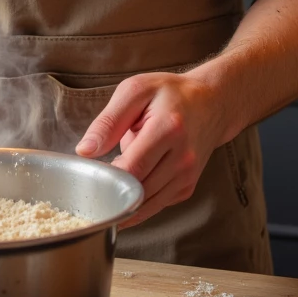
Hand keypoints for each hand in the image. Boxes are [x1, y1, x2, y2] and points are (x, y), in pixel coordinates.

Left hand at [75, 70, 230, 226]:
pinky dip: (138, 200)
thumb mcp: (135, 91)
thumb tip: (85, 150)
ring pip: (146, 205)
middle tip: (97, 175)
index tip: (90, 173)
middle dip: (113, 188)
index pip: (132, 167)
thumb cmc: (171, 94)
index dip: (106, 177)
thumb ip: (108, 121)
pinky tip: (132, 180)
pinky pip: (155, 205)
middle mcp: (183, 157)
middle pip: (137, 190)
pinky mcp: (187, 188)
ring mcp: (187, 176)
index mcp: (169, 129)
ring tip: (114, 176)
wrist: (212, 104)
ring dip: (124, 197)